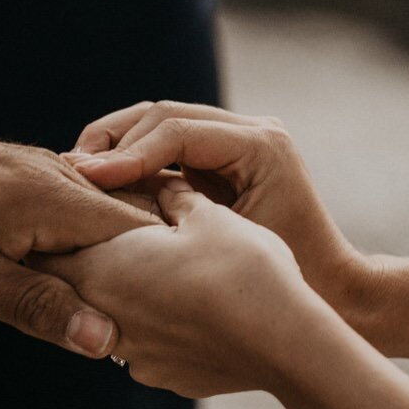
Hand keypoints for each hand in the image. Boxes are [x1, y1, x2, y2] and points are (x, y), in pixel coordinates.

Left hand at [0, 99, 161, 355]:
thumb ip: (32, 305)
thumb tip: (107, 337)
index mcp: (43, 195)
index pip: (139, 234)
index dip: (161, 281)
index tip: (168, 328)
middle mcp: (48, 174)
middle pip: (128, 226)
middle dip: (144, 276)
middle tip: (157, 335)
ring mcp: (32, 171)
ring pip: (100, 222)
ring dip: (112, 267)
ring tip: (127, 318)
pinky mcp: (13, 179)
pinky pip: (68, 215)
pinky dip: (79, 250)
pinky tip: (75, 286)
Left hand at [35, 183, 325, 398]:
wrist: (286, 342)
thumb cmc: (242, 268)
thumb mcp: (205, 214)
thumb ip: (168, 196)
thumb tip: (157, 186)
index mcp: (100, 267)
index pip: (47, 246)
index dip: (58, 225)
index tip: (74, 209)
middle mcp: (102, 316)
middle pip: (74, 283)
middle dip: (87, 258)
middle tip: (113, 235)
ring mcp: (131, 354)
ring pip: (108, 316)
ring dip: (122, 295)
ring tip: (155, 273)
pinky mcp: (162, 376)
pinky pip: (144, 345)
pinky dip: (154, 326)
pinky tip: (185, 311)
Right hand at [65, 100, 379, 322]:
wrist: (338, 295)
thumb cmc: (295, 282)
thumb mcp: (232, 249)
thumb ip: (177, 214)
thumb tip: (108, 195)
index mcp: (261, 145)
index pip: (175, 130)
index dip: (125, 153)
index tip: (85, 178)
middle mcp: (252, 130)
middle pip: (161, 114)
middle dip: (111, 141)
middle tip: (69, 172)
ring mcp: (238, 137)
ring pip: (159, 122)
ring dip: (115, 146)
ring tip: (76, 175)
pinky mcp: (223, 155)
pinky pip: (167, 144)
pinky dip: (131, 159)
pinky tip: (100, 183)